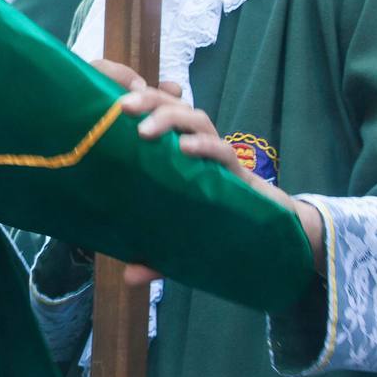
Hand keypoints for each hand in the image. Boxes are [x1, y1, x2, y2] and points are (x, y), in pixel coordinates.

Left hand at [90, 59, 326, 282]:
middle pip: (171, 106)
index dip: (135, 100)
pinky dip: (204, 145)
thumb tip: (130, 277)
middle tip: (121, 107)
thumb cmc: (214, 229)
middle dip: (146, 100)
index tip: (108, 99)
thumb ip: (154, 258)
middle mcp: (194, 148)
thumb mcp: (178, 247)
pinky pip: (222, 150)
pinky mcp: (239, 172)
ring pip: (195, 118)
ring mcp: (217, 156)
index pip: (154, 115)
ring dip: (170, 118)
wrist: (268, 239)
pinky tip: (186, 148)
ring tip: (145, 131)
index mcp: (174, 154)